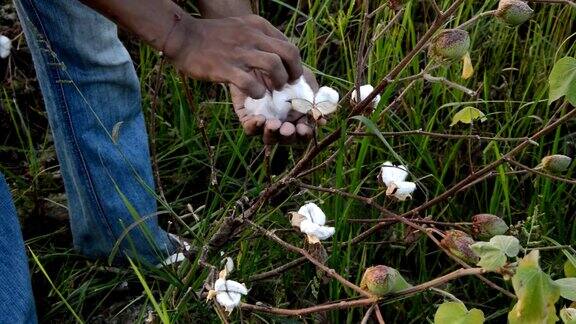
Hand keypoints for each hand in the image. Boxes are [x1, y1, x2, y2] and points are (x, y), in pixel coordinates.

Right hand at [166, 14, 302, 98]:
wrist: (183, 37)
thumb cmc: (212, 36)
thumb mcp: (241, 28)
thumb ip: (259, 38)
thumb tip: (277, 55)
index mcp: (258, 26)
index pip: (288, 44)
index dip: (294, 63)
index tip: (290, 74)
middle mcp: (252, 36)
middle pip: (289, 53)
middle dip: (294, 72)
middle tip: (288, 85)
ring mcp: (239, 52)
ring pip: (274, 66)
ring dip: (279, 82)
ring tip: (273, 91)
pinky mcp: (226, 68)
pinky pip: (251, 83)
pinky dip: (258, 93)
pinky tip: (255, 95)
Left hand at [230, 68, 325, 143]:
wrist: (263, 55)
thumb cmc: (288, 69)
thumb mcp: (305, 81)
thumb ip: (315, 99)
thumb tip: (322, 120)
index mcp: (298, 117)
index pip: (303, 132)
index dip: (305, 133)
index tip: (304, 128)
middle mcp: (282, 122)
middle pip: (286, 139)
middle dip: (288, 136)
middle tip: (288, 129)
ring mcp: (265, 121)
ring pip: (268, 137)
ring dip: (272, 134)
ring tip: (273, 125)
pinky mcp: (247, 116)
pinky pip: (250, 129)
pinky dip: (254, 127)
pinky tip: (260, 119)